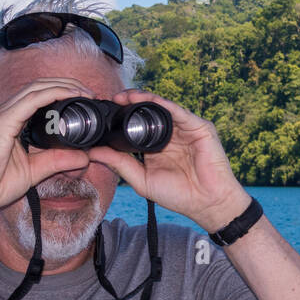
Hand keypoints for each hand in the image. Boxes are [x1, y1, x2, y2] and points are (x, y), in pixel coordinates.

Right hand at [0, 78, 96, 214]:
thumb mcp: (34, 171)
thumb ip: (57, 162)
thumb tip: (84, 158)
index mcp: (13, 122)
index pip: (40, 97)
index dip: (63, 93)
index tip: (85, 101)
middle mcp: (7, 113)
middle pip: (41, 87)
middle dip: (68, 84)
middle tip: (90, 93)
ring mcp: (4, 115)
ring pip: (38, 88)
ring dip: (64, 85)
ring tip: (85, 91)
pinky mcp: (2, 121)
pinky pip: (31, 100)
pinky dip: (53, 93)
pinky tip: (70, 95)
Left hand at [85, 90, 248, 231]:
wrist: (207, 203)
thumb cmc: (179, 195)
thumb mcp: (141, 179)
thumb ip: (119, 164)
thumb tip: (92, 153)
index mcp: (158, 147)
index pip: (138, 126)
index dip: (122, 117)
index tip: (103, 114)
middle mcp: (172, 134)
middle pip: (149, 112)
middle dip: (130, 103)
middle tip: (111, 99)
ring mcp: (186, 129)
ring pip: (162, 107)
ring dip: (142, 99)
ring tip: (124, 96)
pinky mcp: (199, 126)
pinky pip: (177, 110)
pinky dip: (160, 102)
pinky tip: (145, 99)